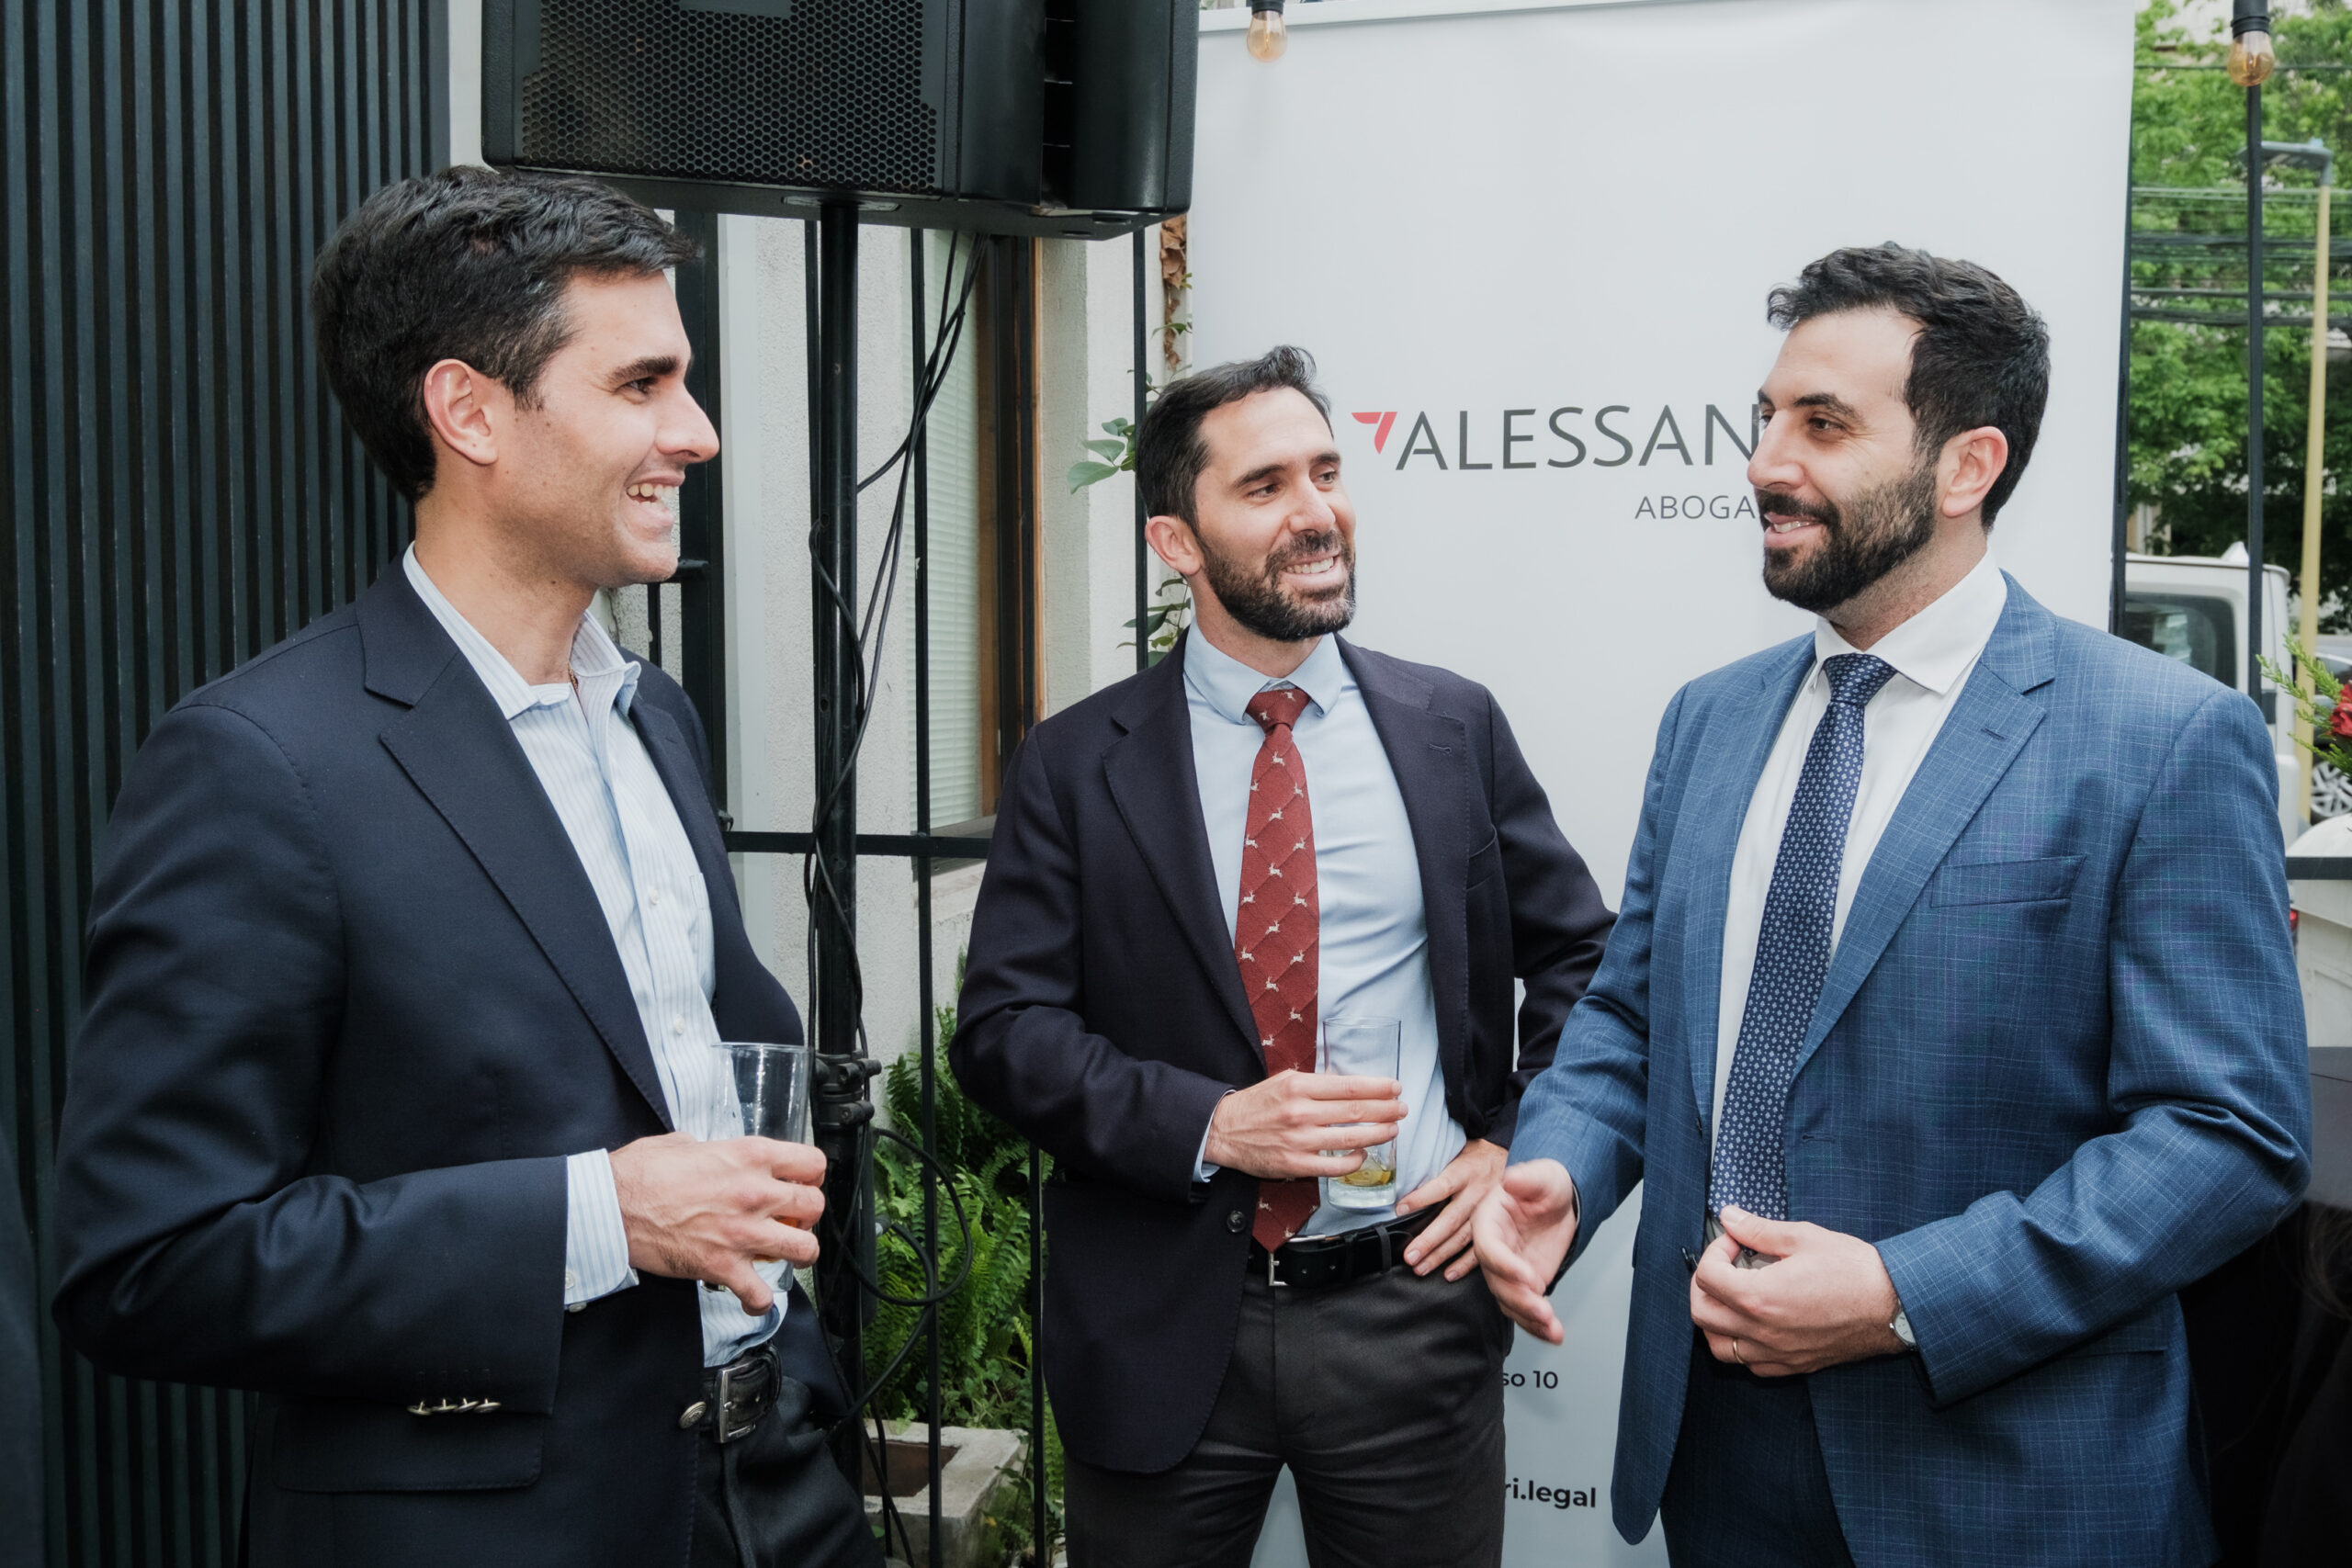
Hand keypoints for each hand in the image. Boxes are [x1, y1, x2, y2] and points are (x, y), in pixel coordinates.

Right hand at [609, 1133, 825, 1313]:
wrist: (612, 1206)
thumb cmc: (640, 1174)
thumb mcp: (684, 1142)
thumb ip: (713, 1150)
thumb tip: (715, 1156)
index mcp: (749, 1157)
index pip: (812, 1163)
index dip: (812, 1175)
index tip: (804, 1183)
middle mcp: (755, 1193)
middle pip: (814, 1206)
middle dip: (807, 1215)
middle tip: (793, 1220)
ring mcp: (743, 1233)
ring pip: (805, 1249)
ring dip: (799, 1254)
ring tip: (786, 1255)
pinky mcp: (723, 1266)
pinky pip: (760, 1294)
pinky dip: (759, 1301)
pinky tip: (752, 1295)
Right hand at [1203, 1069, 1405, 1180]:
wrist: (1224, 1130)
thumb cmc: (1257, 1104)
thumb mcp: (1284, 1081)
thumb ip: (1316, 1083)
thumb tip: (1352, 1086)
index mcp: (1299, 1086)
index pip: (1349, 1086)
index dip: (1378, 1088)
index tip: (1395, 1088)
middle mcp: (1301, 1112)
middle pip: (1356, 1111)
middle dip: (1386, 1110)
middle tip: (1402, 1109)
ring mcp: (1299, 1141)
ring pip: (1351, 1138)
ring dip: (1378, 1134)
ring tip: (1392, 1129)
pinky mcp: (1296, 1165)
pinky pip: (1335, 1166)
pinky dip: (1354, 1160)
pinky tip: (1363, 1154)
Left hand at [1396, 1139, 1506, 1279]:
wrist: (1500, 1157)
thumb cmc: (1469, 1158)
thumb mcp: (1453, 1154)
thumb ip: (1433, 1172)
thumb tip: (1403, 1190)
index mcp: (1464, 1173)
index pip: (1441, 1186)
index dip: (1421, 1198)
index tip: (1400, 1209)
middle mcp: (1477, 1193)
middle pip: (1451, 1219)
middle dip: (1429, 1240)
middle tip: (1409, 1256)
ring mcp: (1488, 1212)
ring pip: (1463, 1238)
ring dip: (1441, 1255)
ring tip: (1421, 1268)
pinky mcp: (1496, 1225)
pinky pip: (1481, 1248)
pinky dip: (1465, 1264)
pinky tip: (1449, 1274)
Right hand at [1472, 1159, 1579, 1342]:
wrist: (1560, 1202)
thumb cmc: (1546, 1185)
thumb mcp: (1543, 1176)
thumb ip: (1527, 1178)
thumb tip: (1511, 1180)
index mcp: (1488, 1222)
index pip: (1489, 1248)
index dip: (1505, 1266)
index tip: (1530, 1278)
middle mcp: (1493, 1249)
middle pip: (1496, 1281)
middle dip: (1519, 1299)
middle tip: (1542, 1310)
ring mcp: (1507, 1270)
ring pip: (1509, 1301)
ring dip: (1528, 1318)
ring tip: (1552, 1328)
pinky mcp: (1523, 1285)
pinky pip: (1524, 1309)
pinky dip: (1537, 1326)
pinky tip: (1553, 1334)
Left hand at [1688, 1206, 1901, 1376]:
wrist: (1895, 1306)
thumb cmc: (1855, 1271)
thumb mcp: (1804, 1237)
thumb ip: (1758, 1230)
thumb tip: (1729, 1217)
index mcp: (1760, 1297)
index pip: (1706, 1277)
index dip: (1714, 1251)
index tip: (1734, 1241)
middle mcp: (1762, 1331)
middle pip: (1701, 1313)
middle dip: (1703, 1284)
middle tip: (1724, 1265)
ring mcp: (1777, 1353)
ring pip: (1719, 1346)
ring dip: (1715, 1319)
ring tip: (1733, 1296)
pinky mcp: (1794, 1365)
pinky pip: (1750, 1364)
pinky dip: (1741, 1345)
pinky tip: (1755, 1323)